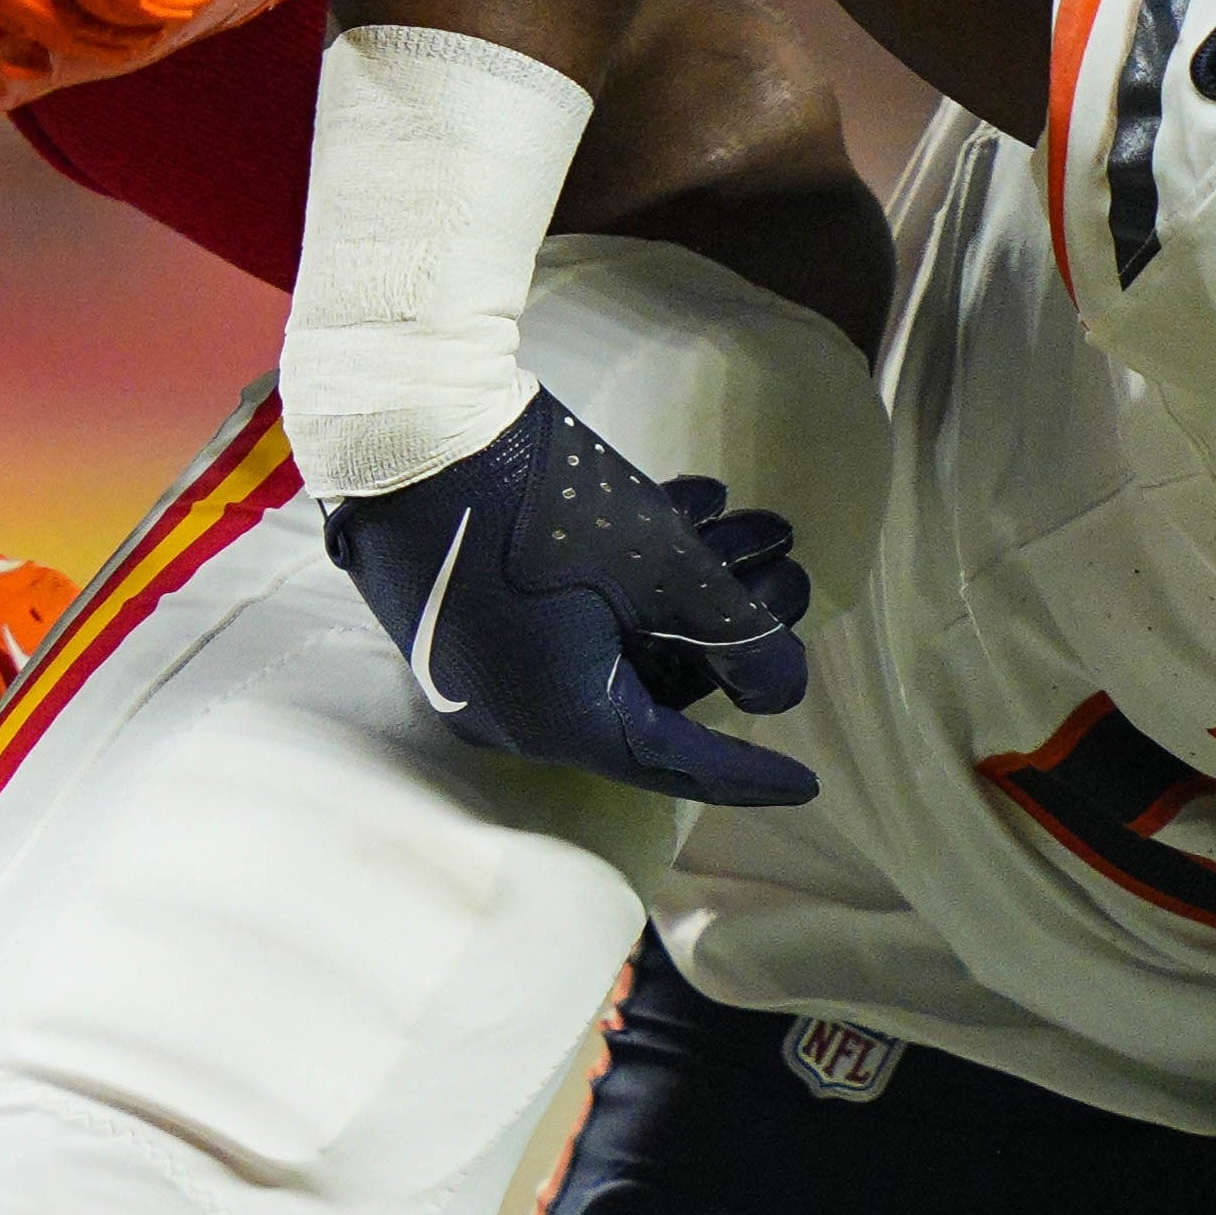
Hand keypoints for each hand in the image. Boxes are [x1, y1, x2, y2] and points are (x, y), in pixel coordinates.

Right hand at [315, 389, 814, 804]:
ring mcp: (487, 662)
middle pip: (650, 689)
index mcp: (559, 719)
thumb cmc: (540, 505)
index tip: (808, 784)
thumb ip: (736, 636)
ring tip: (750, 523)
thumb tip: (781, 690)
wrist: (408, 430)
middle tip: (788, 577)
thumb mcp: (661, 567)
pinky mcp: (472, 613)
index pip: (674, 760)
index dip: (750, 772)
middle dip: (729, 631)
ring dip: (688, 587)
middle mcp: (516, 710)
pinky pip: (569, 619)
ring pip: (614, 642)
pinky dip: (631, 576)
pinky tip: (689, 504)